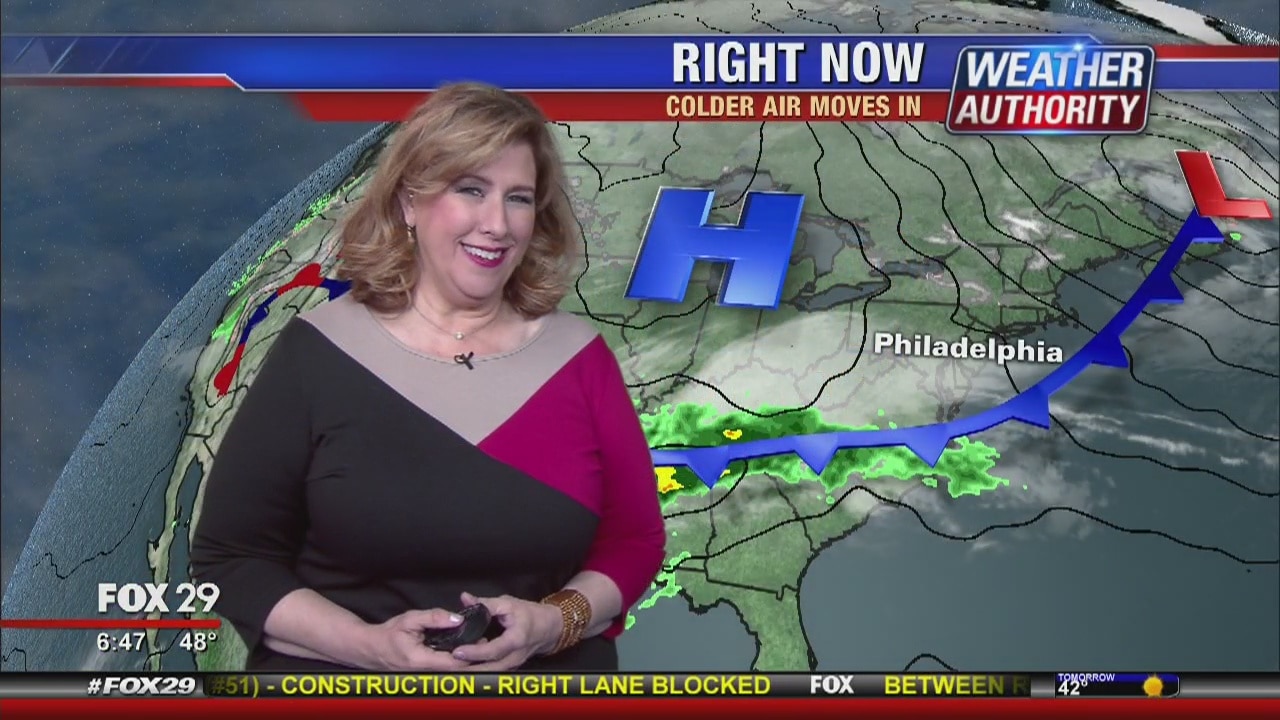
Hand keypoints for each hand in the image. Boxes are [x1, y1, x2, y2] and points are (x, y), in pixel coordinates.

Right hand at [360, 609, 474, 670]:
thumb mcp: (410, 619)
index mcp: (421, 661)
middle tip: (483, 639)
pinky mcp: (427, 672)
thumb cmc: (388, 634)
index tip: (481, 639)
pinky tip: (464, 647)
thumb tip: (458, 619)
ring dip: (465, 658)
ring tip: (477, 641)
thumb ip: (434, 618)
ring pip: (452, 670)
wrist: (371, 649)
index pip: (454, 662)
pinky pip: (446, 668)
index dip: (470, 653)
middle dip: (472, 656)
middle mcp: (425, 672)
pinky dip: (456, 658)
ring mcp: (426, 675)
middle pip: (456, 669)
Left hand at [449, 592, 562, 669]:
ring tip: (451, 667)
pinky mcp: (508, 669)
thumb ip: (485, 603)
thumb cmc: (529, 614)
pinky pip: (491, 673)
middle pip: (489, 669)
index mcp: (516, 640)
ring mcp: (512, 666)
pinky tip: (462, 667)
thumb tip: (465, 598)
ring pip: (489, 674)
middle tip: (447, 664)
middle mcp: (514, 657)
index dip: (475, 652)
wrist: (548, 627)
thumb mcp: (508, 603)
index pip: (494, 650)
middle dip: (467, 669)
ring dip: (470, 672)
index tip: (457, 651)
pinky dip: (476, 671)